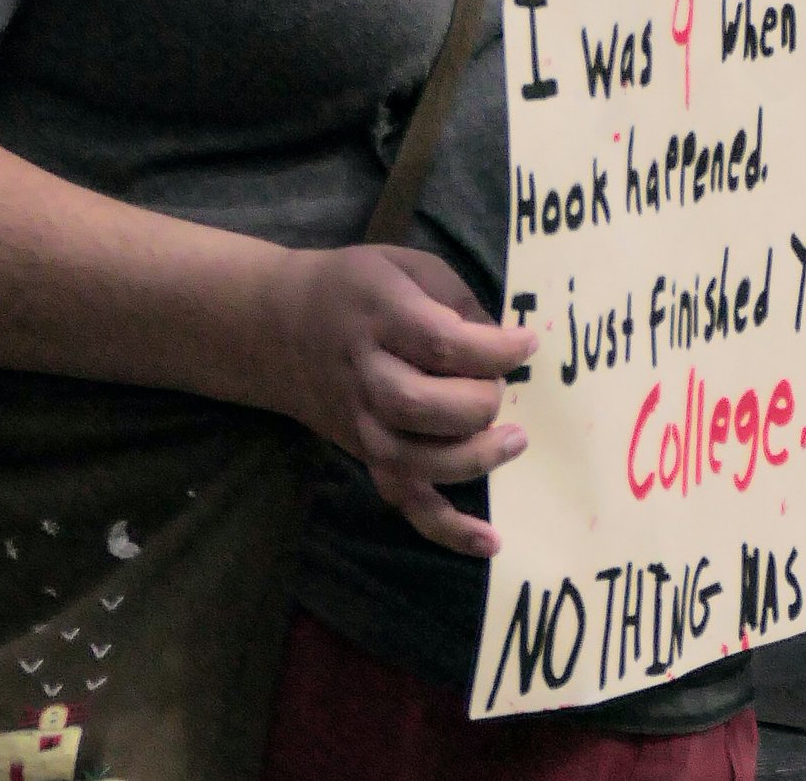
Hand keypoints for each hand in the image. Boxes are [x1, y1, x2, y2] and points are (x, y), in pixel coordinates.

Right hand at [263, 245, 535, 557]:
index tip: (528, 344)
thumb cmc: (359, 288)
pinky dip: (446, 527)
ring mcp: (361, 423)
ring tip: (515, 440)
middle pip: (425, 406)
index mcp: (381, 317)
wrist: (277, 326)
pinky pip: (403, 499)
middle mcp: (366, 375)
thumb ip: (457, 299)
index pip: (442, 343)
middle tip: (500, 386)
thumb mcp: (409, 266)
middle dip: (480, 401)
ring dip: (474, 458)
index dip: (495, 349)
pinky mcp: (364, 455)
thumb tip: (507, 345)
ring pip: (415, 460)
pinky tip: (490, 540)